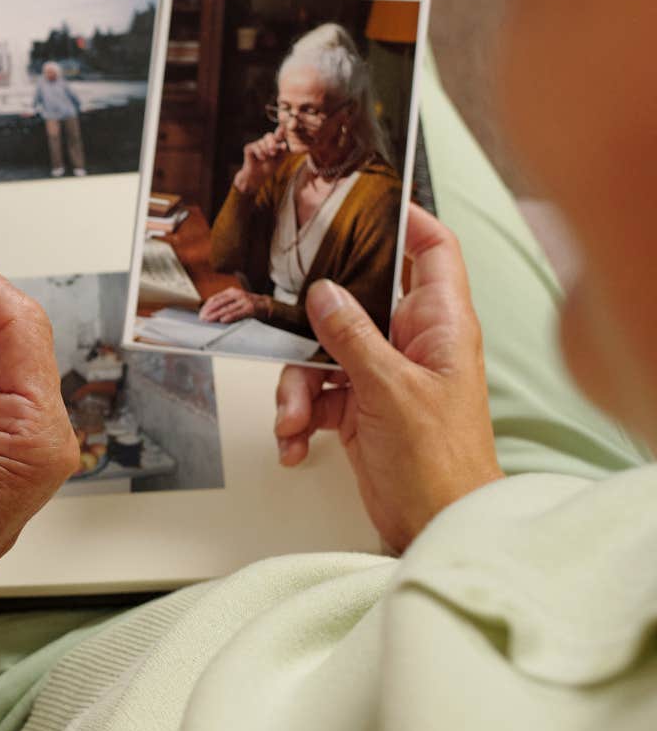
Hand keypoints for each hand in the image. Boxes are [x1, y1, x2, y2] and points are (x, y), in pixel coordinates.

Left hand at [198, 286, 261, 322]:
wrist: (268, 306)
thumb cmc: (249, 305)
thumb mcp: (235, 300)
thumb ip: (225, 304)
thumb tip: (209, 312)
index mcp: (232, 292)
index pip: (215, 298)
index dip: (207, 306)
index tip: (201, 313)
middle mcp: (237, 294)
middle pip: (219, 303)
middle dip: (209, 311)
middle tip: (202, 318)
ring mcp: (244, 301)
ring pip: (227, 309)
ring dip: (216, 315)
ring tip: (209, 320)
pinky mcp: (250, 308)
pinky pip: (238, 313)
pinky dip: (230, 317)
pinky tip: (223, 320)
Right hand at [234, 126, 288, 192]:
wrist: (257, 176)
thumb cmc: (269, 167)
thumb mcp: (279, 160)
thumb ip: (282, 152)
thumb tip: (284, 144)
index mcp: (274, 143)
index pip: (277, 134)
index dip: (280, 131)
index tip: (283, 129)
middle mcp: (265, 142)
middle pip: (269, 135)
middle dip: (272, 143)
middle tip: (273, 152)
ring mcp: (256, 144)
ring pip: (261, 142)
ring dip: (265, 151)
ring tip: (266, 158)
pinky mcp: (248, 147)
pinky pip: (255, 147)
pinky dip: (259, 153)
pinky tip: (261, 158)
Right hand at [275, 206, 501, 554]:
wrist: (434, 527)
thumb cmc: (442, 466)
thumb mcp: (389, 390)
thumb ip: (352, 336)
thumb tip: (324, 294)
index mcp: (442, 326)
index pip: (434, 251)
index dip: (406, 220)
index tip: (363, 203)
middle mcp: (415, 344)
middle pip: (354, 301)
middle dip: (312, 325)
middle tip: (287, 325)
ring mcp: (386, 375)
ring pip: (323, 351)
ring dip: (297, 386)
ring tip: (295, 418)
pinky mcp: (361, 407)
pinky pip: (316, 393)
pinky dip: (299, 416)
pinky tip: (298, 440)